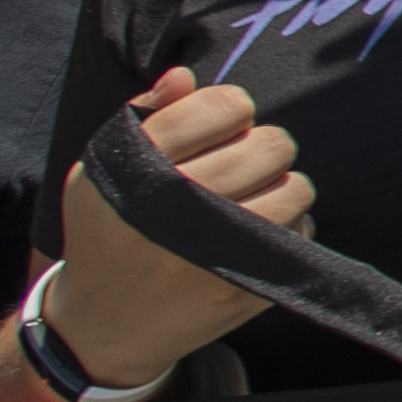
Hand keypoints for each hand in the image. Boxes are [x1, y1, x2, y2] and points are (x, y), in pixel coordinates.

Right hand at [47, 69, 313, 390]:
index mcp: (142, 169)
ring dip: (281, 187)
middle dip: (262, 146)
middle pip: (271, 145)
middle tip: (242, 162)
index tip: (221, 126)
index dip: (231, 109)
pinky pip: (299, 237)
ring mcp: (216, 255)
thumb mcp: (102, 169)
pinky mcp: (243, 291)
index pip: (225, 107)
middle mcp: (180, 210)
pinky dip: (287, 229)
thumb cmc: (106, 231)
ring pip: (296, 190)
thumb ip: (145, 116)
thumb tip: (186, 76)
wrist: (103, 325)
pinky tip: (255, 235)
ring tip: (253, 196)